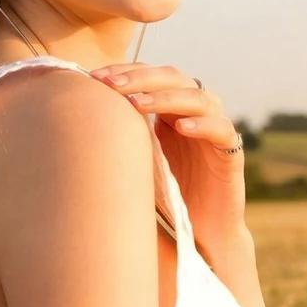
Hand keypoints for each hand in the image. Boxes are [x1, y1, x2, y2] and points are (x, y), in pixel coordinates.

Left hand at [87, 63, 248, 266]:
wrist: (197, 234)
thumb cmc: (162, 197)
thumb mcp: (135, 159)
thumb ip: (120, 136)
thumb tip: (75, 116)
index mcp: (170, 109)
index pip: (150, 75)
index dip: (125, 71)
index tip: (94, 77)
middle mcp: (193, 112)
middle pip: (173, 77)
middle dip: (140, 78)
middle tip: (112, 85)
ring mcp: (215, 129)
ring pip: (198, 97)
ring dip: (167, 97)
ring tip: (138, 103)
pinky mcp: (230, 153)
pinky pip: (222, 129)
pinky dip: (203, 125)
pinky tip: (181, 128)